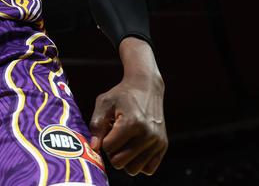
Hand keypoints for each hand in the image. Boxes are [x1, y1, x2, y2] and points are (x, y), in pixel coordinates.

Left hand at [89, 38, 166, 175]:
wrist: (146, 87)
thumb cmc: (121, 95)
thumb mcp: (104, 103)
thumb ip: (96, 125)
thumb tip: (95, 148)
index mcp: (131, 123)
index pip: (109, 148)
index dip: (103, 140)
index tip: (107, 129)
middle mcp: (147, 134)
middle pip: (120, 163)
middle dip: (112, 152)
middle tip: (114, 137)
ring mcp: (157, 141)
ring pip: (134, 169)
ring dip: (125, 159)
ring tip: (125, 142)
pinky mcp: (163, 145)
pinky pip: (148, 169)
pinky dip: (138, 162)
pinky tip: (134, 147)